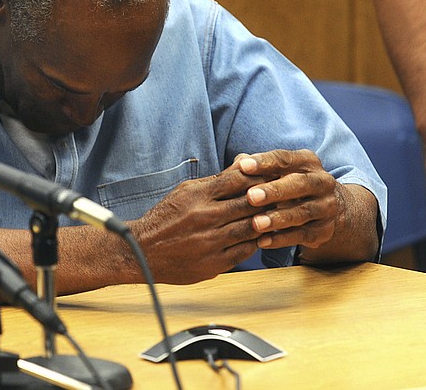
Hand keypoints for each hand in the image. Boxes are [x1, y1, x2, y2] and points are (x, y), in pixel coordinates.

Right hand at [129, 162, 269, 283]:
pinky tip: (259, 236)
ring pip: (251, 228)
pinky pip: (244, 251)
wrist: (142, 251)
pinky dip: (255, 242)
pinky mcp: (213, 264)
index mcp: (197, 195)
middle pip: (249, 203)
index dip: (259, 176)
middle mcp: (205, 217)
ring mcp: (210, 242)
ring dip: (267, 221)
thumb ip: (218, 179)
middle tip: (283, 194)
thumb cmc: (166, 218)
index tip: (271, 175)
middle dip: (268, 198)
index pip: (238, 179)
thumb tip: (245, 162)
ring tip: (276, 215)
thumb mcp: (187, 191)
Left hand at [236, 149, 342, 250]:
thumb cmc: (288, 184)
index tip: (244, 167)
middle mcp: (321, 182)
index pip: (285, 159)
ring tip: (256, 223)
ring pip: (302, 212)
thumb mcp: (277, 171)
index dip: (264, 162)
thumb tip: (238, 163)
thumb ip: (258, 167)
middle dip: (274, 191)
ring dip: (278, 218)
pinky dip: (281, 239)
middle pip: (299, 184)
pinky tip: (262, 241)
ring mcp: (326, 207)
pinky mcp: (324, 230)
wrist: (322, 208)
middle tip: (251, 196)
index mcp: (307, 162)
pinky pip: (302, 236)